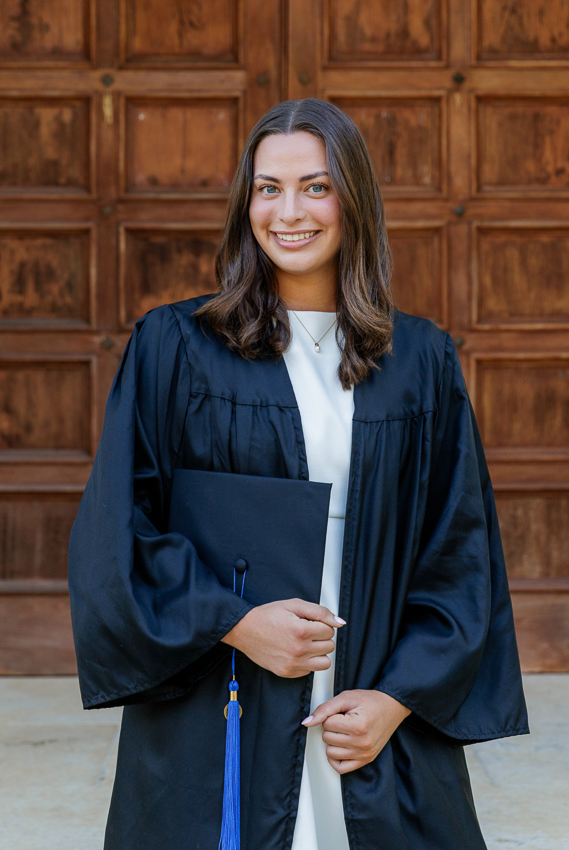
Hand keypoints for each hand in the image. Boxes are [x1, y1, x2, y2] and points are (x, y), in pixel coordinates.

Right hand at [221, 598, 344, 677]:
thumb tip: (340, 622)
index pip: (330, 631)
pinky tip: (295, 652)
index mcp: (302, 631)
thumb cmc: (268, 615)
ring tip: (305, 644)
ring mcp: (293, 664)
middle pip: (329, 646)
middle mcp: (299, 650)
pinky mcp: (287, 673)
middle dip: (321, 637)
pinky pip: (310, 671)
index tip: (309, 622)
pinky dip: (306, 662)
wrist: (244, 630)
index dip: (321, 624)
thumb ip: (320, 612)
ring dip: (318, 652)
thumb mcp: (294, 604)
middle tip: (306, 631)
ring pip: (325, 663)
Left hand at [303, 689, 410, 773]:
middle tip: (344, 720)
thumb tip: (306, 722)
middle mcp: (362, 743)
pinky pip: (341, 768)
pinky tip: (340, 746)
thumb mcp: (346, 698)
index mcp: (357, 726)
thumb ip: (324, 709)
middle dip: (331, 727)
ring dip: (333, 741)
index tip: (342, 712)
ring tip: (344, 731)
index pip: (327, 724)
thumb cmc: (370, 701)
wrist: (392, 706)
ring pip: (330, 753)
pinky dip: (336, 758)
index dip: (331, 715)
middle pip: (327, 739)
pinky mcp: (366, 760)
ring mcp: (365, 754)